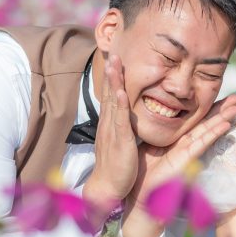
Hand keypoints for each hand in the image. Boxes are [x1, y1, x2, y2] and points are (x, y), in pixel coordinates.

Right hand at [82, 54, 138, 207]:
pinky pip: (120, 120)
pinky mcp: (120, 140)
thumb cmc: (116, 165)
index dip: (112, 76)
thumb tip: (128, 113)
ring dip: (114, 81)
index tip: (115, 58)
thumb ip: (123, 125)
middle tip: (112, 49)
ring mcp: (113, 130)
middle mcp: (109, 123)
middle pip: (110, 92)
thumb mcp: (119, 139)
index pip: (111, 94)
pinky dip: (120, 105)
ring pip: (113, 101)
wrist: (108, 187)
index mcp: (111, 122)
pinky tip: (122, 92)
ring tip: (115, 62)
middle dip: (112, 71)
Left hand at [132, 94, 235, 201]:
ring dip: (223, 119)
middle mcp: (185, 143)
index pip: (195, 119)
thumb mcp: (148, 143)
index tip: (219, 94)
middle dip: (221, 110)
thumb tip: (155, 110)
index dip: (207, 107)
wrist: (140, 193)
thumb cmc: (142, 170)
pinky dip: (213, 134)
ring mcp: (187, 151)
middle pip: (206, 123)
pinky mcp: (185, 160)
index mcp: (176, 138)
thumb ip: (156, 131)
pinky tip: (225, 125)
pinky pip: (201, 144)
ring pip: (208, 131)